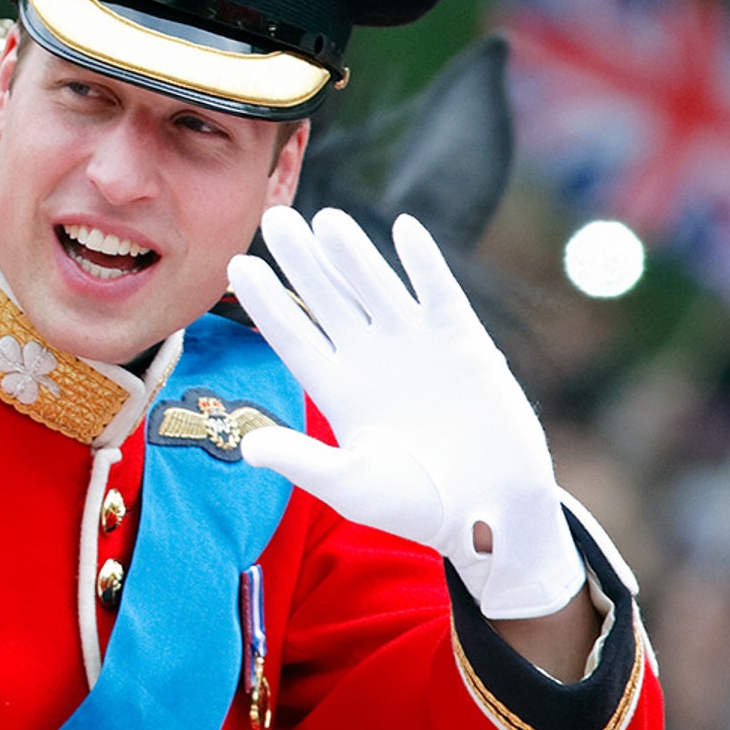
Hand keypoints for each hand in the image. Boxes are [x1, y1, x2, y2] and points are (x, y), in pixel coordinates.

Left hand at [225, 206, 583, 619]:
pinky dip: (423, 263)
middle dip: (300, 260)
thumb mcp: (352, 486)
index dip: (266, 301)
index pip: (292, 334)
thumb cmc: (418, 507)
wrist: (492, 514)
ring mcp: (414, 346)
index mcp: (336, 389)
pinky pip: (438, 293)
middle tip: (272, 216)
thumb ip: (304, 462)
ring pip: (375, 287)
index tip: (237, 265)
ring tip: (325, 218)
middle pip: (326, 298)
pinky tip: (404, 228)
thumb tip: (248, 448)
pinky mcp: (462, 343)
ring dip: (352, 253)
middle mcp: (369, 358)